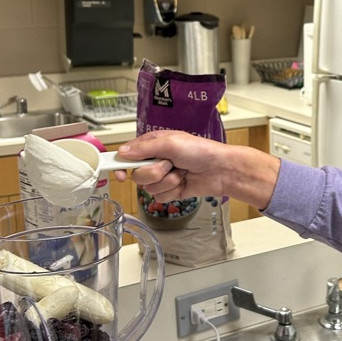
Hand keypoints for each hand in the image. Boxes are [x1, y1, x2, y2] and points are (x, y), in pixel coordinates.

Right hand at [116, 130, 280, 209]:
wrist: (220, 170)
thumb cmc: (200, 150)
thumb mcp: (171, 143)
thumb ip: (144, 148)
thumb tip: (122, 153)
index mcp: (152, 145)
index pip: (127, 156)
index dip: (121, 165)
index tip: (121, 174)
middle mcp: (155, 161)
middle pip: (138, 175)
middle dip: (154, 172)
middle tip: (170, 164)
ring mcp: (163, 177)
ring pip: (149, 188)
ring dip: (167, 182)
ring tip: (181, 173)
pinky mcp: (171, 191)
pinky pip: (160, 197)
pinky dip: (173, 191)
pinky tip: (184, 183)